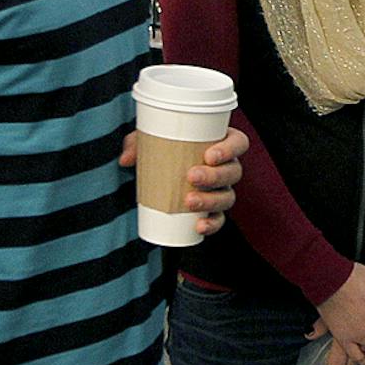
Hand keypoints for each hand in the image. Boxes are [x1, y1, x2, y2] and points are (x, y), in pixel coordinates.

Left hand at [119, 125, 248, 236]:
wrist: (166, 168)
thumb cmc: (167, 147)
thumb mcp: (153, 138)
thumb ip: (138, 144)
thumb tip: (125, 159)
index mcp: (222, 143)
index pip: (238, 143)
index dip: (230, 149)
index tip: (209, 155)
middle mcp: (228, 167)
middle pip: (233, 172)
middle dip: (214, 176)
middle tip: (191, 176)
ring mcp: (223, 190)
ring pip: (228, 197)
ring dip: (211, 200)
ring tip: (188, 201)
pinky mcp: (214, 210)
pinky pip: (219, 219)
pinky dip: (212, 224)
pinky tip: (199, 226)